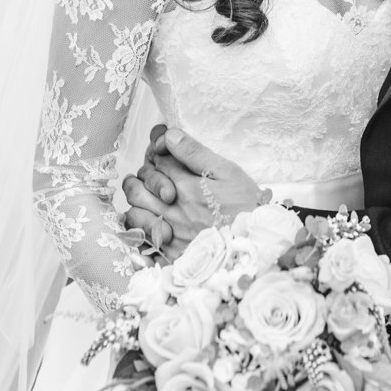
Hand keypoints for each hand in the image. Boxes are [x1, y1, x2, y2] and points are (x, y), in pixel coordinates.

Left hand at [123, 125, 262, 257]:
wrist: (257, 242)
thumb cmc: (246, 205)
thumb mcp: (227, 171)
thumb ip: (195, 153)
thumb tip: (168, 135)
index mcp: (186, 186)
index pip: (156, 162)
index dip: (156, 152)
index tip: (162, 152)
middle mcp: (173, 210)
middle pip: (137, 187)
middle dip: (140, 176)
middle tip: (151, 176)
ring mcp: (170, 234)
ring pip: (133, 215)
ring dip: (136, 204)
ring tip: (146, 200)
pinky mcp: (170, 255)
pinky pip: (141, 244)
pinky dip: (138, 232)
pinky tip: (148, 225)